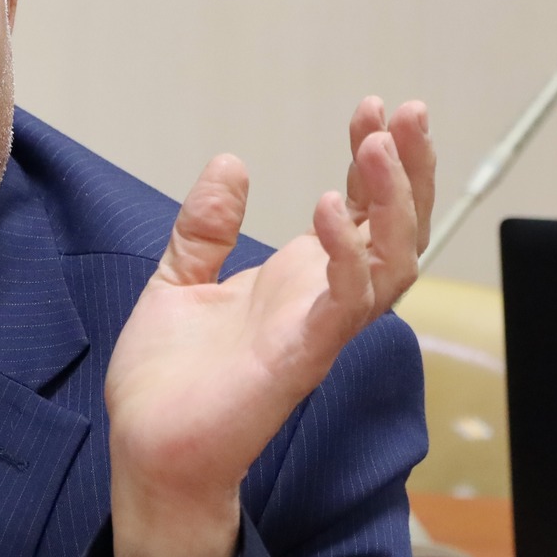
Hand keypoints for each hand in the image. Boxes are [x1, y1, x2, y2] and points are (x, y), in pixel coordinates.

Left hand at [105, 98, 434, 556]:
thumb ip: (205, 227)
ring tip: (377, 144)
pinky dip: (346, 254)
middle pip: (396, 229)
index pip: (359, 209)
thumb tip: (229, 162)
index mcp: (298, 281)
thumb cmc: (166, 383)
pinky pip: (344, 302)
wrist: (146, 450)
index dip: (373, 159)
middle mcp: (321, 302)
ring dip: (392, 202)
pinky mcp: (300, 358)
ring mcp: (317, 329)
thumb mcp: (177, 281)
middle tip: (407, 110)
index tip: (373, 106)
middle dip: (410, 169)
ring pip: (390, 262)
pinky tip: (329, 209)